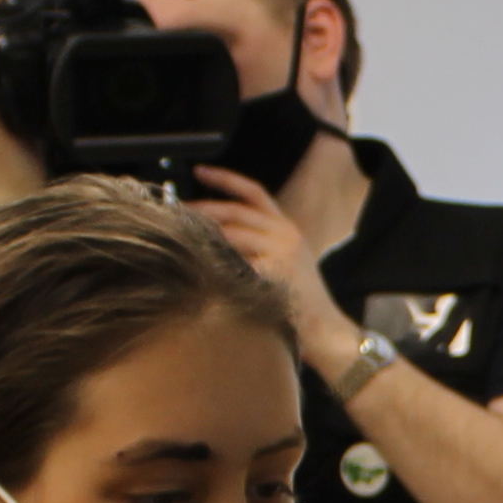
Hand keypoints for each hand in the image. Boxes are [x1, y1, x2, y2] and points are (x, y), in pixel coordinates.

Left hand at [185, 167, 357, 373]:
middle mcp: (285, 233)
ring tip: (181, 239)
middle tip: (177, 212)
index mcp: (286, 227)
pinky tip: (199, 267)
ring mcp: (281, 251)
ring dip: (204, 235)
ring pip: (232, 234)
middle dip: (203, 209)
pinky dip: (216, 262)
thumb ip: (258, 243)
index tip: (200, 171)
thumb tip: (214, 233)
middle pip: (236, 210)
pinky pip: (236, 262)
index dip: (225, 179)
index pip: (253, 193)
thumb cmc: (300, 302)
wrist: (325, 330)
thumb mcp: (285, 261)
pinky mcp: (275, 272)